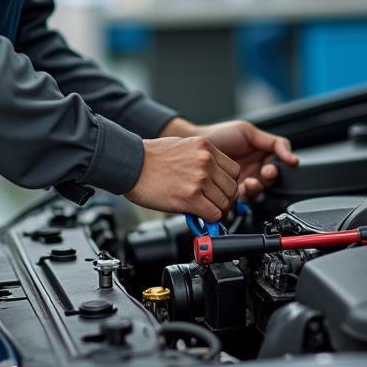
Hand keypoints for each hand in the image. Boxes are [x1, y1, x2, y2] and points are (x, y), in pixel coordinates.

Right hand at [126, 136, 240, 221]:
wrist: (131, 164)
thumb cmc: (151, 156)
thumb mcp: (183, 146)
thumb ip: (201, 159)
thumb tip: (212, 176)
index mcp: (205, 147)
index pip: (234, 170)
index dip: (228, 183)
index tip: (220, 189)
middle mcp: (206, 161)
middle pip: (232, 188)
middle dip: (224, 199)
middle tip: (213, 203)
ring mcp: (199, 179)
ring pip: (225, 203)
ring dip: (216, 210)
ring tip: (204, 209)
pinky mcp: (190, 198)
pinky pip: (213, 214)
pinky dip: (208, 219)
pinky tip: (199, 215)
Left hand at [160, 118, 298, 201]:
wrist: (194, 143)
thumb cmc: (220, 134)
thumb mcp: (249, 132)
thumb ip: (274, 143)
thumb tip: (293, 157)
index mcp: (261, 157)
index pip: (277, 168)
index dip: (275, 170)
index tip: (271, 168)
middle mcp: (253, 171)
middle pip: (268, 183)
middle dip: (267, 180)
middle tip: (263, 173)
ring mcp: (241, 182)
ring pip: (256, 192)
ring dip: (255, 189)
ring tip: (248, 182)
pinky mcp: (229, 192)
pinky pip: (241, 200)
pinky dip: (242, 196)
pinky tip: (239, 189)